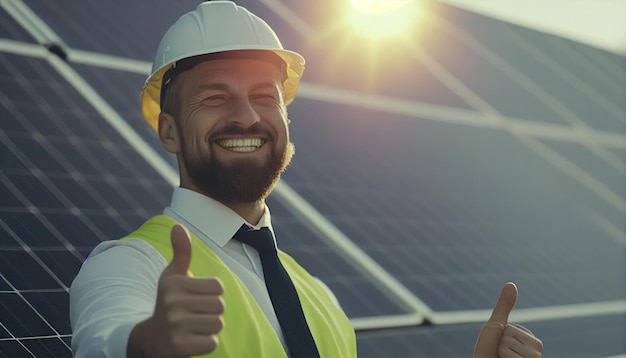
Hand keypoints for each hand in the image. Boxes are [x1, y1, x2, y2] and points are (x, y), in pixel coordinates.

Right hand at [128, 225, 224, 357]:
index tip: (194, 299)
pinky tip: (190, 341)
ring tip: (191, 328)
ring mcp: (174, 326)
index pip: (218, 287)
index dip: (211, 295)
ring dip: (208, 329)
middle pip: (219, 306)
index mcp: (173, 283)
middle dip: (210, 312)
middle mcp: (171, 303)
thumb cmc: (168, 304)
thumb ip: (181, 253)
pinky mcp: (179, 347)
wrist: (150, 340)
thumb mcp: (172, 277)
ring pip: (217, 324)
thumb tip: (177, 226)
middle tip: (192, 316)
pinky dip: (205, 344)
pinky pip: (212, 342)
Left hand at [473, 282, 542, 357]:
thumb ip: (504, 307)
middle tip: (499, 356)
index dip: (501, 337)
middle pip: (514, 337)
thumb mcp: (496, 328)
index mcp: (533, 344)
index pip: (515, 330)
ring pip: (511, 349)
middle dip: (501, 345)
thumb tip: (511, 283)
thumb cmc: (488, 353)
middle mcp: (536, 356)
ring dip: (501, 355)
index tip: (501, 347)